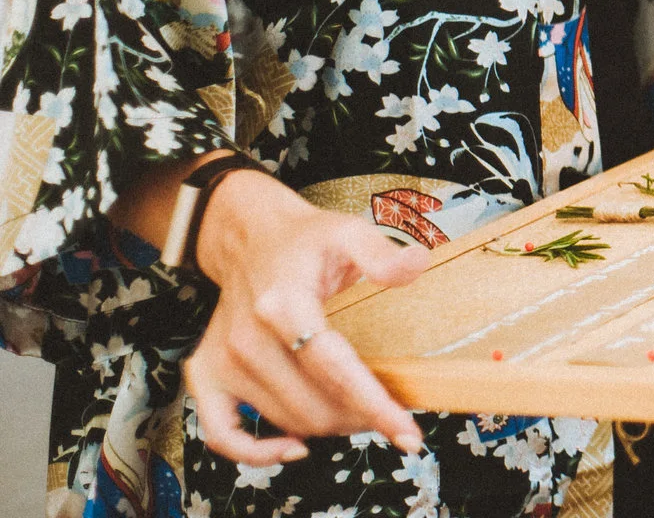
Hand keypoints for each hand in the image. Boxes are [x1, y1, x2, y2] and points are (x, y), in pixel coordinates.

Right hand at [184, 170, 429, 465]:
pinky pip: (221, 433)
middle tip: (390, 411)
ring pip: (285, 420)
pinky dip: (257, 452)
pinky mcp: (206, 374)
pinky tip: (292, 447)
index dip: (374, 405)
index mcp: (283, 305)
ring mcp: (223, 361)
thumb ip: (381, 253)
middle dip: (360, 418)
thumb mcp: (349, 232)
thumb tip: (415, 266)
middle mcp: (247, 338)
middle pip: (313, 405)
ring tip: (359, 414)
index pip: (335, 370)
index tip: (407, 432)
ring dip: (328, 428)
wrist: (248, 237)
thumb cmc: (305, 240)